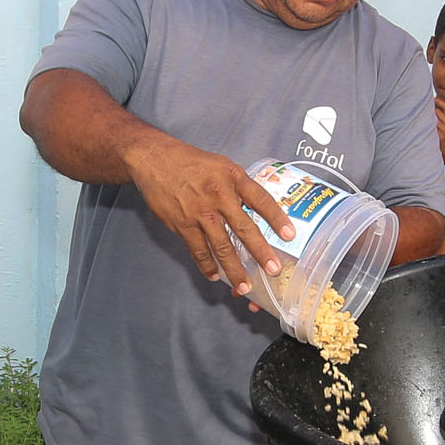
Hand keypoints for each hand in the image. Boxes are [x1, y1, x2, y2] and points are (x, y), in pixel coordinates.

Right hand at [125, 140, 291, 300]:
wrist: (154, 159)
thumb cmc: (190, 162)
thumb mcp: (222, 165)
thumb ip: (239, 187)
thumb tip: (256, 209)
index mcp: (233, 178)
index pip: (261, 200)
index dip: (277, 218)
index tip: (289, 236)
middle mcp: (219, 195)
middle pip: (244, 228)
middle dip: (260, 252)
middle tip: (272, 269)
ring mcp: (200, 212)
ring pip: (221, 246)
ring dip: (234, 269)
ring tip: (244, 286)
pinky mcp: (182, 224)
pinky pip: (198, 250)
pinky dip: (207, 265)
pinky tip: (215, 276)